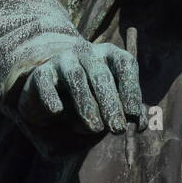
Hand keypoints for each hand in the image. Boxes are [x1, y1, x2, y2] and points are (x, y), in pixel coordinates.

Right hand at [13, 36, 143, 134]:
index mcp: (110, 55)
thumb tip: (140, 125)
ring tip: (95, 128)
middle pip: (100, 74)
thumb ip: (126, 113)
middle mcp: (87, 53)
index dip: (131, 88)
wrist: (50, 90)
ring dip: (86, 103)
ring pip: (75, 77)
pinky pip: (46, 82)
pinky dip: (52, 97)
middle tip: (117, 129)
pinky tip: (58, 112)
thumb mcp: (110, 105)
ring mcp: (63, 60)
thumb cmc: (90, 98)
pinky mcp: (41, 73)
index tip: (133, 114)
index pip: (124, 64)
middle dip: (110, 103)